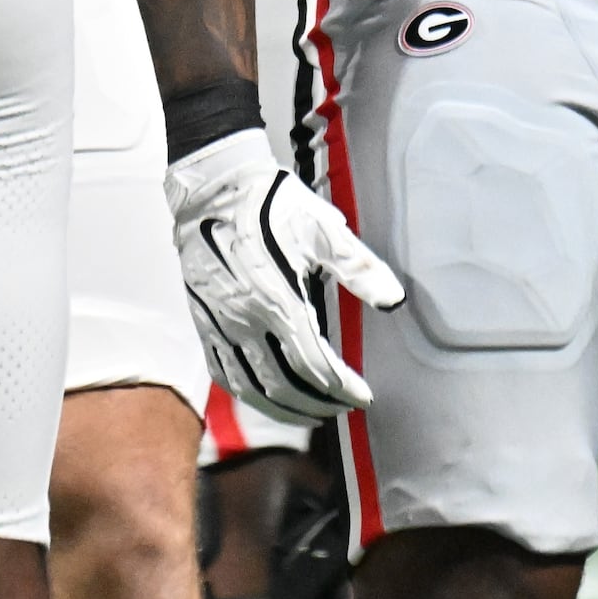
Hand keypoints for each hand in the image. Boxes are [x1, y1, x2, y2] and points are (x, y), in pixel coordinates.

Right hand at [164, 130, 406, 421]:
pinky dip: (247, 393)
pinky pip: (222, 372)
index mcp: (279, 299)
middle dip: (319, 403)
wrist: (213, 185)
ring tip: (312, 413)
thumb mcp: (324, 229)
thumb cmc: (271, 203)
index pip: (315, 364)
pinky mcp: (203, 320)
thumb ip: (359, 267)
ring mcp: (220, 323)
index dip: (342, 388)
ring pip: (251, 386)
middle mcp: (246, 319)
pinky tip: (265, 395)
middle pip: (285, 384)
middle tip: (343, 409)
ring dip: (285, 408)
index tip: (364, 397)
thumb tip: (393, 299)